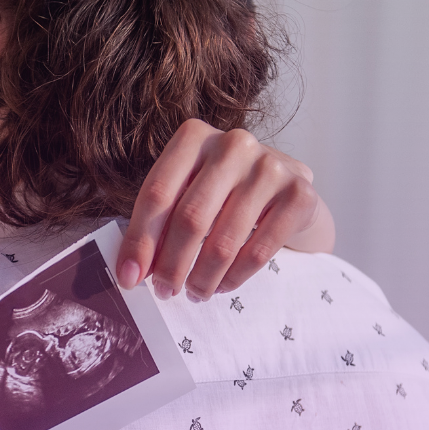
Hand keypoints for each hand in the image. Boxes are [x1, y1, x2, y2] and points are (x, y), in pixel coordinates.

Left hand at [117, 120, 333, 299]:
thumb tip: (130, 271)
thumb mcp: (189, 192)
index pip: (158, 193)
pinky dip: (235, 277)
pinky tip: (223, 286)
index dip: (140, 240)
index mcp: (195, 136)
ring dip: (202, 277)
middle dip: (171, 264)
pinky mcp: (300, 193)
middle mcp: (234, 143)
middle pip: (191, 217)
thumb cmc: (225, 196)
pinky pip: (258, 250)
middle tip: (163, 292)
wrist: (289, 194)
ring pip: (223, 240)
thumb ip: (160, 221)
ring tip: (194, 293)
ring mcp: (270, 166)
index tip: (128, 278)